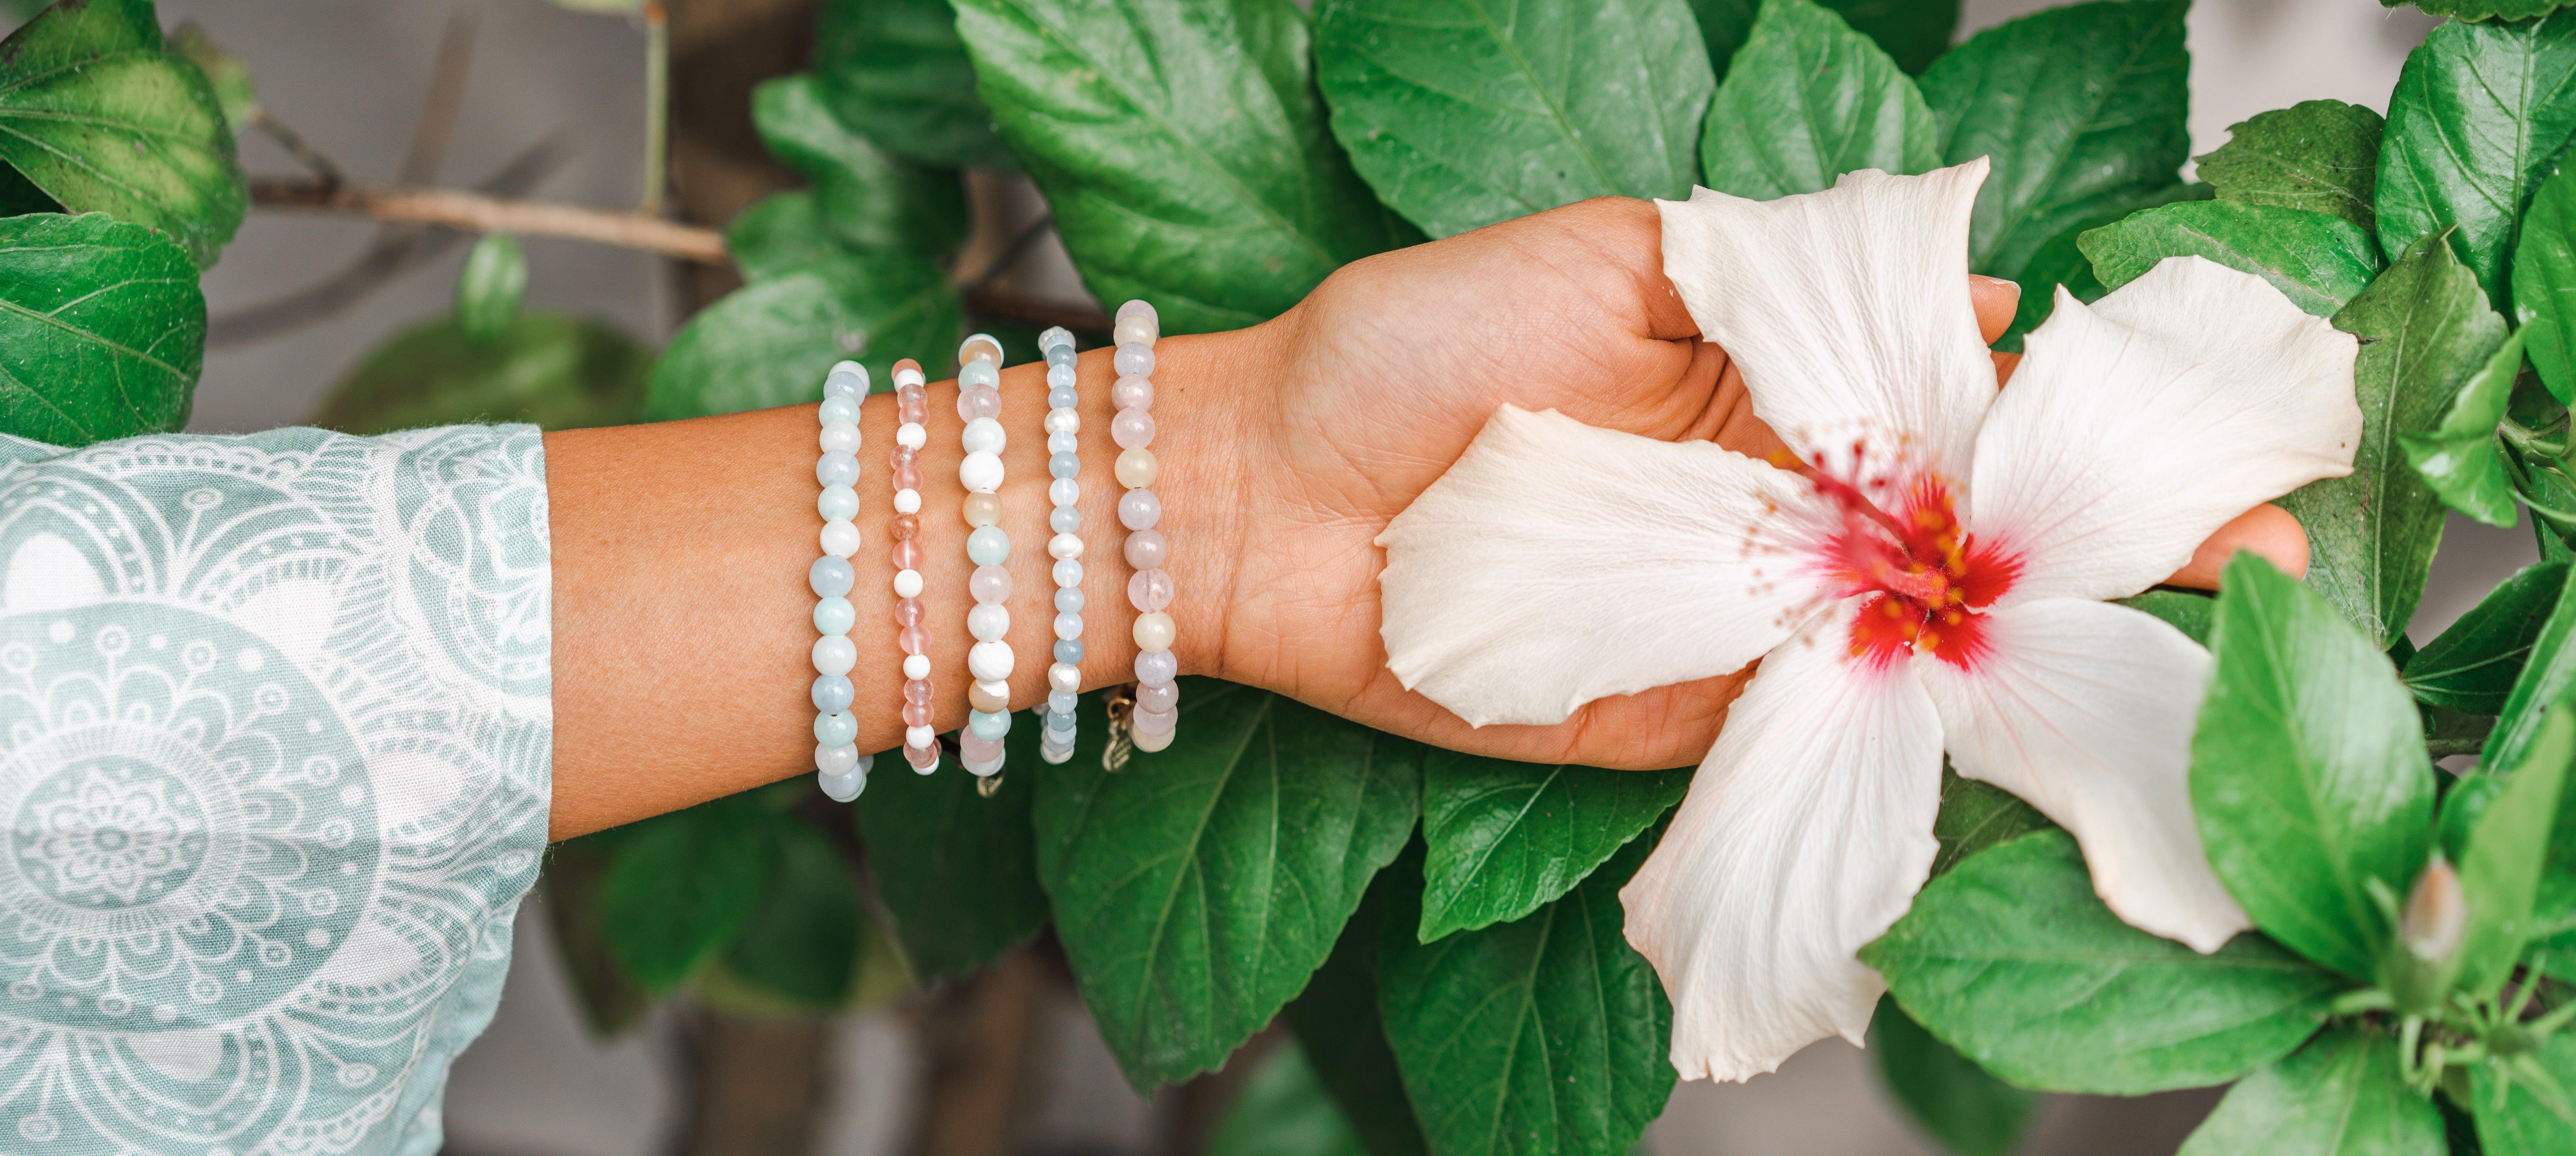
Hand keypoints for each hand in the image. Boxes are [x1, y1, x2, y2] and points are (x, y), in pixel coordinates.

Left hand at [1198, 197, 2305, 769]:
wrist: (1275, 495)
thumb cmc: (1420, 348)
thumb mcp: (1617, 256)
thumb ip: (1785, 276)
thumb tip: (1973, 289)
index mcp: (1777, 387)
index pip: (1966, 403)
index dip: (2088, 423)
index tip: (2205, 433)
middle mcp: (1781, 507)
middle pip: (1977, 531)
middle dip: (2119, 546)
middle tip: (2259, 557)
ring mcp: (1744, 616)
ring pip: (1926, 635)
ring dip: (2054, 645)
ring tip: (2198, 646)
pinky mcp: (1687, 708)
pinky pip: (1823, 718)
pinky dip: (1921, 718)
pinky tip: (2033, 709)